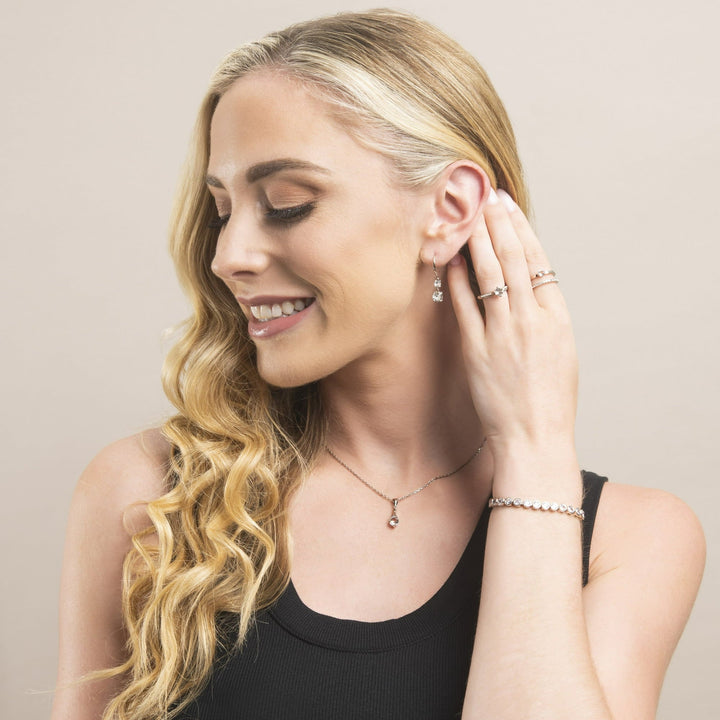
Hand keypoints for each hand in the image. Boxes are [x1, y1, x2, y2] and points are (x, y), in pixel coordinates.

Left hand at [446, 189, 577, 455]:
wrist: (534, 438)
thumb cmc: (550, 399)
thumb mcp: (561, 351)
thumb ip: (544, 315)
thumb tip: (524, 283)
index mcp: (557, 318)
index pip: (537, 261)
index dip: (521, 229)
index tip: (508, 206)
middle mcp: (530, 319)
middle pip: (512, 259)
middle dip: (497, 222)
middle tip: (484, 195)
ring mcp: (502, 333)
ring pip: (488, 275)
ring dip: (477, 240)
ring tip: (468, 214)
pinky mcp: (476, 350)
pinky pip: (463, 305)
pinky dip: (456, 278)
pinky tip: (449, 258)